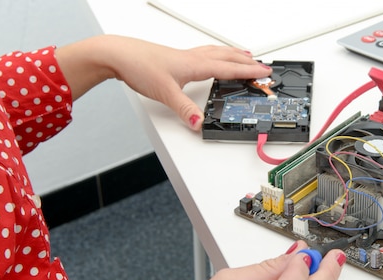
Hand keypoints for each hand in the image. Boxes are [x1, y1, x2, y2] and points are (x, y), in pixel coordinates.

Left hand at [55, 35, 271, 130]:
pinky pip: (204, 53)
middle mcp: (192, 58)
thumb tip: (199, 123)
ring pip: (216, 52)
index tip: (266, 73)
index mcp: (195, 65)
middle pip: (227, 57)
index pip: (229, 69)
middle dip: (246, 62)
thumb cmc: (138, 66)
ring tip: (243, 55)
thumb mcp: (165, 93)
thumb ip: (184, 110)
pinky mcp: (175, 57)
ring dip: (233, 54)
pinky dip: (215, 54)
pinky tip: (210, 58)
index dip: (249, 72)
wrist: (117, 55)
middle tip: (262, 65)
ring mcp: (184, 56)